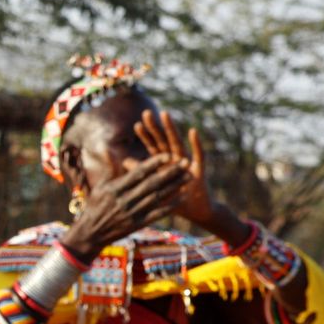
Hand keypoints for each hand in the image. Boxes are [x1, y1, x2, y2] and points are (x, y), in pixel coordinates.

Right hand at [60, 154, 190, 261]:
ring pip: (158, 197)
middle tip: (185, 162)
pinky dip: (171, 205)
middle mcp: (125, 200)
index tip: (168, 155)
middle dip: (170, 172)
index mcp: (115, 189)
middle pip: (152, 184)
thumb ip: (108, 168)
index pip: (138, 173)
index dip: (154, 163)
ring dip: (175, 186)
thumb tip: (108, 149)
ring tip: (189, 176)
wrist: (91, 233)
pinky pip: (158, 213)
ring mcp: (133, 213)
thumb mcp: (99, 186)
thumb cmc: (95, 205)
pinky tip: (183, 197)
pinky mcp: (138, 224)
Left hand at [134, 110, 213, 226]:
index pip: (152, 147)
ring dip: (171, 129)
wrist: (194, 211)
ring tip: (165, 114)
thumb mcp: (154, 186)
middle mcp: (175, 160)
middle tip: (146, 112)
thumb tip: (124, 161)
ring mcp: (187, 163)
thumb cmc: (173, 199)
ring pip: (177, 143)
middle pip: (163, 141)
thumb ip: (142, 172)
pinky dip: (195, 143)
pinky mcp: (198, 170)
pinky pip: (198, 155)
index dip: (145, 136)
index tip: (136, 125)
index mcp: (163, 163)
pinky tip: (192, 131)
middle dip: (155, 127)